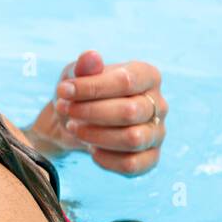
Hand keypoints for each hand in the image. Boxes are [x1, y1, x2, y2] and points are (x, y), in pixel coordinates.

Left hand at [28, 50, 166, 175]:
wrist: (72, 123)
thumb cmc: (79, 94)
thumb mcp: (75, 76)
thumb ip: (84, 67)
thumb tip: (91, 57)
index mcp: (147, 76)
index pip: (126, 81)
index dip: (92, 87)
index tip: (62, 90)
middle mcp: (159, 104)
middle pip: (130, 111)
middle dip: (90, 112)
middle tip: (65, 110)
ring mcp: (157, 133)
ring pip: (133, 139)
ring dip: (96, 135)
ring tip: (74, 128)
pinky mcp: (150, 158)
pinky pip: (132, 164)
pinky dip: (106, 159)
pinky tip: (91, 149)